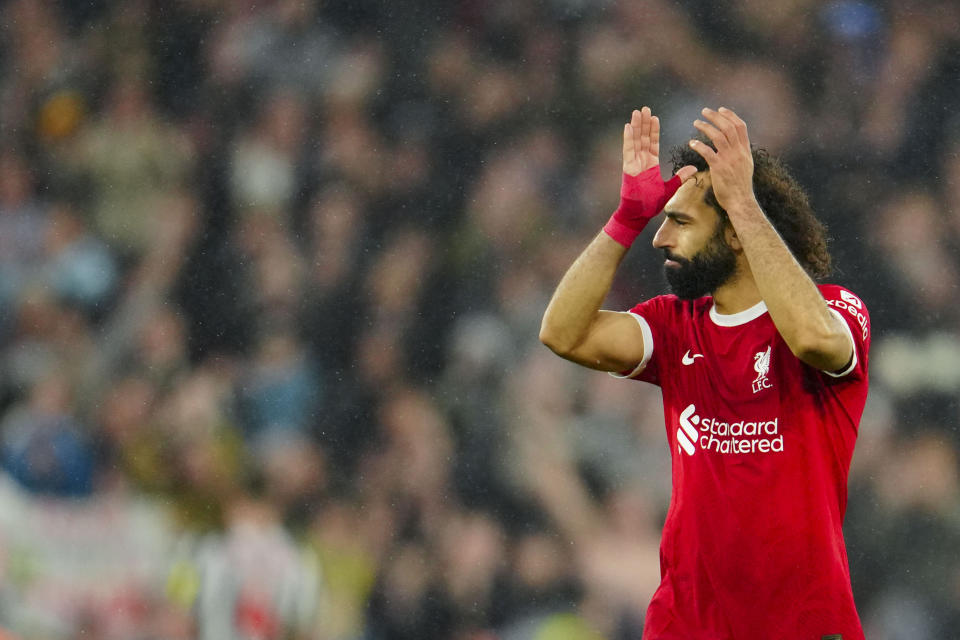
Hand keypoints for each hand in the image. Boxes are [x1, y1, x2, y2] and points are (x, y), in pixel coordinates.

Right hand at [605, 107, 696, 246]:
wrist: (638, 215)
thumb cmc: (650, 204)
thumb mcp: (670, 188)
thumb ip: (680, 177)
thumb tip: (694, 168)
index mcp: (649, 164)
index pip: (652, 143)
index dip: (653, 130)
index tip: (655, 117)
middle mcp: (640, 161)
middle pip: (642, 138)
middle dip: (644, 123)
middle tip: (645, 108)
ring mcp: (633, 163)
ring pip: (635, 141)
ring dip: (636, 126)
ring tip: (638, 111)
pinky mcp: (628, 168)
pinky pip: (628, 150)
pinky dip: (628, 138)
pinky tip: (628, 126)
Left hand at [689, 107, 756, 210]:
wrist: (740, 201)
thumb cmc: (740, 186)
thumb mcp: (746, 166)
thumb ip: (740, 153)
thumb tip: (736, 144)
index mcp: (745, 150)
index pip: (740, 127)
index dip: (730, 115)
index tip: (721, 109)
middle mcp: (739, 152)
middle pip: (728, 127)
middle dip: (716, 117)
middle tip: (704, 111)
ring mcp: (729, 159)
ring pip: (718, 136)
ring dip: (706, 127)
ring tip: (696, 123)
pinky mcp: (719, 168)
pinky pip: (708, 152)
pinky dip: (699, 145)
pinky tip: (692, 142)